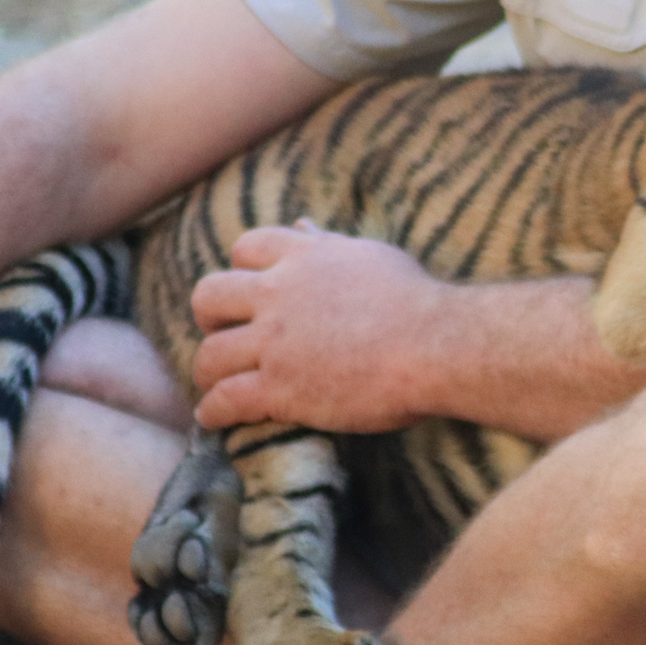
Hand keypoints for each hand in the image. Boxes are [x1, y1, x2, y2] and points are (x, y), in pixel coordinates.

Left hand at [190, 222, 446, 433]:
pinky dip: (213, 412)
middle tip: (224, 335)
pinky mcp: (280, 388)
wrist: (437, 345)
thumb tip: (303, 225)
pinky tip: (214, 419)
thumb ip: (328, 245)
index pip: (246, 249)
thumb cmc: (416, 302)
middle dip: (209, 318)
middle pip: (210, 295)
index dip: (240, 272)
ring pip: (210, 355)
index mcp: (303, 257)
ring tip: (216, 385)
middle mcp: (279, 294)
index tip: (248, 294)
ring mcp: (275, 343)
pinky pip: (225, 400)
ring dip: (208, 372)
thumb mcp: (369, 257)